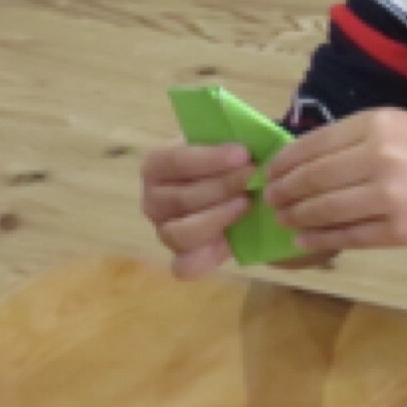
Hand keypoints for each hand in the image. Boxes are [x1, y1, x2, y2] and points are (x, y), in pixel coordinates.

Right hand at [141, 136, 265, 280]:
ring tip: (247, 202)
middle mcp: (152, 200)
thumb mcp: (222, 141)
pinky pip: (186, 266)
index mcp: (155, 164)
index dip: (210, 158)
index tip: (243, 154)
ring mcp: (163, 231)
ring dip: (219, 217)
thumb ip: (229, 140)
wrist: (231, 184)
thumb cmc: (223, 157)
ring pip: (183, 233)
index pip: (176, 160)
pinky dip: (209, 254)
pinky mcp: (180, 257)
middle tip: (254, 176)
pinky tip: (233, 237)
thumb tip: (248, 146)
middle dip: (224, 186)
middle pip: (183, 198)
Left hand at [264, 111, 406, 254]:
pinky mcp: (399, 231)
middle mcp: (381, 156)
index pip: (316, 143)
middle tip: (269, 199)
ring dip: (297, 217)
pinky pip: (348, 236)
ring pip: (325, 209)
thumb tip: (309, 161)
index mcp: (381, 123)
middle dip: (285, 191)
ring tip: (284, 219)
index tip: (271, 170)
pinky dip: (321, 240)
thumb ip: (362, 140)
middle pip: (314, 178)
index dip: (286, 160)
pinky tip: (306, 240)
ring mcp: (389, 196)